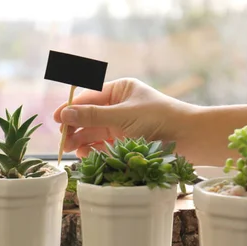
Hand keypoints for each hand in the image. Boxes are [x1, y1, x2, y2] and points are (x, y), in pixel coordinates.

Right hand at [53, 78, 194, 157]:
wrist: (190, 139)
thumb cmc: (159, 119)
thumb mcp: (122, 116)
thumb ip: (92, 115)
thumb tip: (64, 113)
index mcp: (120, 90)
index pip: (88, 97)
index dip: (71, 108)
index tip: (56, 120)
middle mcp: (119, 105)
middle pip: (89, 115)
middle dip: (75, 127)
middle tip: (63, 140)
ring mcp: (122, 124)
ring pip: (95, 131)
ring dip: (83, 140)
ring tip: (72, 150)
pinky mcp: (126, 141)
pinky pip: (104, 143)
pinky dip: (94, 149)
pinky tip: (86, 155)